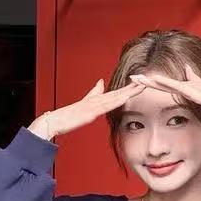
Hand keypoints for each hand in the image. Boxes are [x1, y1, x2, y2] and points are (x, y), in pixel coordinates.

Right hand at [28, 78, 146, 141]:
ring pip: (115, 96)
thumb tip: (101, 82)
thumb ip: (93, 93)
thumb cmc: (67, 116)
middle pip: (119, 93)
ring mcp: (94, 105)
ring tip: (141, 85)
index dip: (128, 88)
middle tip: (146, 80)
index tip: (140, 83)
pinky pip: (107, 105)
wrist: (54, 121)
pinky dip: (117, 100)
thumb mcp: (84, 104)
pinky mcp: (90, 111)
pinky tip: (125, 96)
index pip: (116, 94)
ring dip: (128, 91)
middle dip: (133, 87)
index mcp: (96, 100)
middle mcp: (97, 100)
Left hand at [128, 65, 200, 133]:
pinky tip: (151, 81)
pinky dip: (162, 84)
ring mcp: (190, 87)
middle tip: (132, 78)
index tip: (142, 86)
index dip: (155, 86)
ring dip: (150, 81)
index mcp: (189, 91)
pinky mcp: (193, 91)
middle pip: (163, 83)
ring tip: (134, 78)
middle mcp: (188, 86)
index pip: (168, 88)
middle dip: (147, 81)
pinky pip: (174, 87)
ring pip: (165, 83)